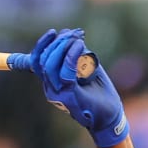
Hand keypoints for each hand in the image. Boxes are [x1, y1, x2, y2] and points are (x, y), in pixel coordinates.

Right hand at [17, 28, 125, 147]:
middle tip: (76, 34)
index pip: (37, 61)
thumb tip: (67, 34)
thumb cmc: (99, 91)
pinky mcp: (70, 97)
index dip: (42, 44)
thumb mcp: (87, 67)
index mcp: (51, 82)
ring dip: (63, 46)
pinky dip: (71, 55)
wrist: (111, 116)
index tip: (54, 31)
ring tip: (78, 39)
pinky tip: (80, 45)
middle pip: (43, 60)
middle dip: (58, 42)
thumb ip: (76, 53)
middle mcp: (51, 89)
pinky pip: (65, 73)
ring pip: (50, 65)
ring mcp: (59, 94)